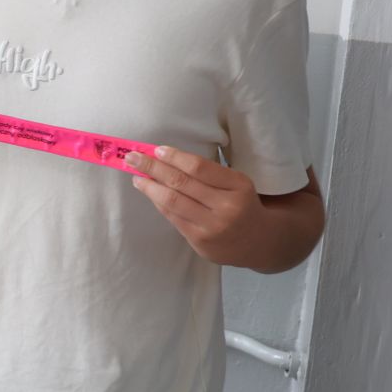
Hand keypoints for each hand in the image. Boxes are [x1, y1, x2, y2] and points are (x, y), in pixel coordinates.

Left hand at [126, 146, 265, 264]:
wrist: (258, 242)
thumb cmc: (242, 204)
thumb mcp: (237, 184)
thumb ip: (209, 173)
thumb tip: (167, 157)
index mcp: (238, 186)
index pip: (200, 168)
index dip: (175, 157)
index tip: (157, 149)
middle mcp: (226, 206)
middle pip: (181, 183)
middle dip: (153, 167)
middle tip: (133, 157)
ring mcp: (212, 226)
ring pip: (172, 201)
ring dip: (149, 187)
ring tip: (136, 176)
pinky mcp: (200, 241)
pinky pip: (173, 217)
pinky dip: (158, 202)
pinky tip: (150, 193)